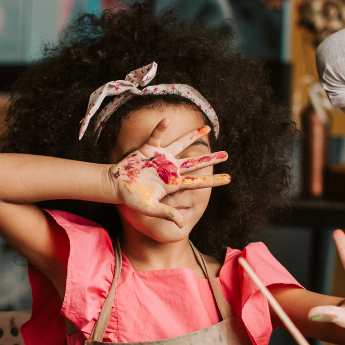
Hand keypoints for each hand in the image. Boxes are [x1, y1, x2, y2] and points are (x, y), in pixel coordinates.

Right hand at [110, 119, 229, 226]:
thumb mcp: (150, 208)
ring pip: (181, 144)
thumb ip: (166, 213)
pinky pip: (156, 136)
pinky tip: (167, 120)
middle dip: (210, 159)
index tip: (229, 179)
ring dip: (193, 136)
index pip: (197, 181)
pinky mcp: (148, 149)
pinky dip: (161, 128)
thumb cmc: (132, 198)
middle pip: (195, 162)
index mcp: (173, 183)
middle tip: (227, 155)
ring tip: (207, 127)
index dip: (213, 180)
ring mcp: (161, 158)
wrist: (116, 186)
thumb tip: (181, 223)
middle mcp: (170, 169)